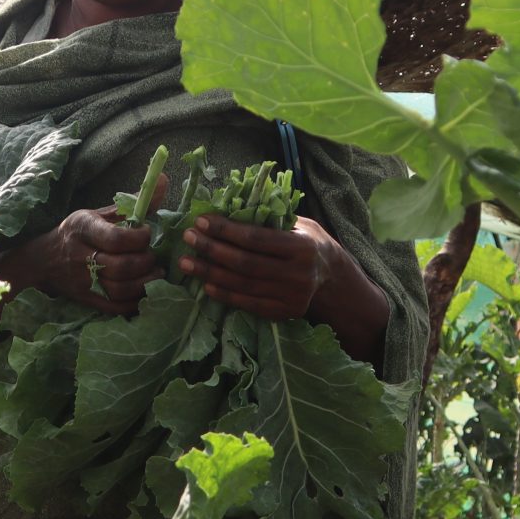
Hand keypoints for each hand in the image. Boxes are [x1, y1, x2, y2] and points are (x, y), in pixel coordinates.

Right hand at [0, 204, 160, 315]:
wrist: (43, 260)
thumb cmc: (78, 233)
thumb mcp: (98, 214)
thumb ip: (132, 202)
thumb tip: (163, 181)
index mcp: (83, 228)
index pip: (115, 238)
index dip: (139, 238)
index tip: (146, 233)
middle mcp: (80, 256)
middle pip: (121, 267)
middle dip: (145, 262)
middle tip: (152, 256)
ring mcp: (82, 282)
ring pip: (120, 290)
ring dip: (145, 283)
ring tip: (154, 273)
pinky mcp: (87, 300)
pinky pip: (116, 307)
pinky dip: (136, 301)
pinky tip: (144, 289)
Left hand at [180, 214, 389, 362]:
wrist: (333, 279)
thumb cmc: (310, 244)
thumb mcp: (301, 224)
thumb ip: (273, 218)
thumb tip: (231, 205)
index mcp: (302, 248)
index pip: (255, 239)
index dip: (225, 230)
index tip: (202, 221)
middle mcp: (297, 275)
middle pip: (244, 263)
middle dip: (211, 250)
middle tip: (187, 238)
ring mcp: (291, 297)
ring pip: (241, 285)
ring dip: (209, 273)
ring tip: (186, 262)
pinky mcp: (283, 313)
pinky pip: (247, 304)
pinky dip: (224, 294)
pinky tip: (205, 284)